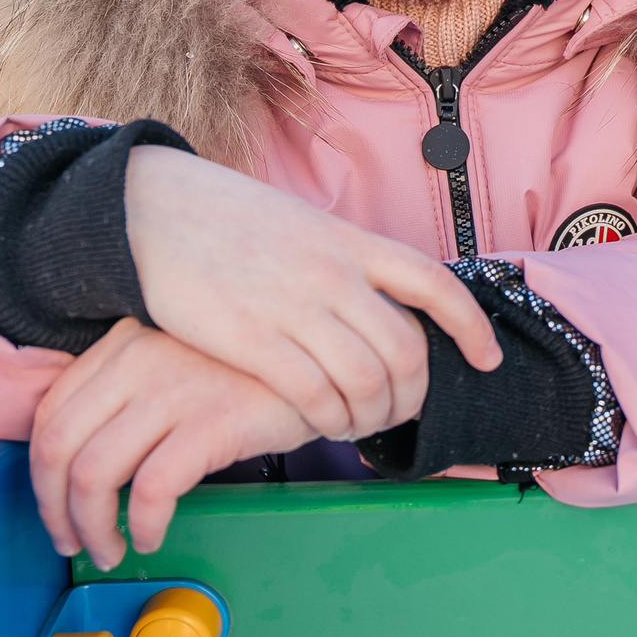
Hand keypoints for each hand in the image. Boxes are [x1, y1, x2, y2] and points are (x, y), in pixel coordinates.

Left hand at [30, 319, 318, 567]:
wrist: (334, 357)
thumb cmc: (256, 370)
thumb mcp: (182, 358)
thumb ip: (133, 388)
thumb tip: (87, 461)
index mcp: (124, 342)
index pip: (50, 413)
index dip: (41, 475)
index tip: (57, 508)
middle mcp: (139, 359)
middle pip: (58, 447)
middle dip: (54, 509)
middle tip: (73, 542)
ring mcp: (175, 388)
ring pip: (94, 473)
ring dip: (92, 528)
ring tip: (112, 549)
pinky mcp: (214, 421)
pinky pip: (152, 488)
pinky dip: (142, 525)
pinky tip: (152, 536)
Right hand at [124, 146, 498, 439]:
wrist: (149, 211)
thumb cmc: (224, 221)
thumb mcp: (300, 224)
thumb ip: (341, 258)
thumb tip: (377, 295)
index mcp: (350, 241)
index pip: (434, 284)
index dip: (471, 326)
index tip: (488, 359)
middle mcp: (333, 273)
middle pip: (406, 348)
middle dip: (415, 393)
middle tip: (403, 414)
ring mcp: (294, 306)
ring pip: (367, 379)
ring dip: (372, 415)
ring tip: (360, 426)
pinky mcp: (251, 339)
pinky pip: (314, 395)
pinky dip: (329, 419)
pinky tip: (323, 425)